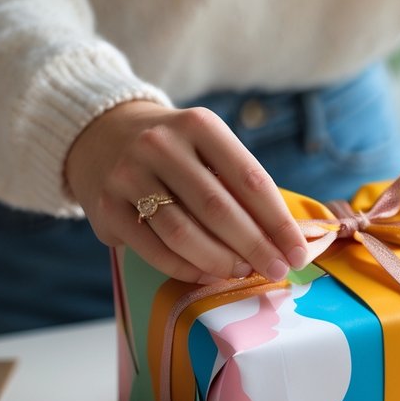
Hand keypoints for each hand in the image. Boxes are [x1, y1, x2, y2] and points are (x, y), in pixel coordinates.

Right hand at [65, 101, 308, 282]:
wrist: (100, 136)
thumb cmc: (175, 152)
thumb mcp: (207, 148)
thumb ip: (240, 186)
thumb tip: (285, 241)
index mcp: (199, 126)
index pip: (250, 179)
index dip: (279, 222)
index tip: (298, 252)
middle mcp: (160, 145)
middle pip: (218, 209)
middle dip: (256, 247)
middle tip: (278, 270)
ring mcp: (129, 175)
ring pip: (184, 234)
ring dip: (221, 261)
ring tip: (241, 271)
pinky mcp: (107, 207)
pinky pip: (155, 250)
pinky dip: (186, 269)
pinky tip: (206, 274)